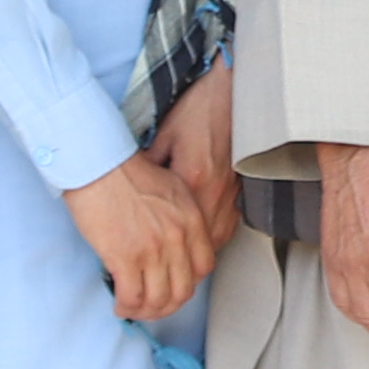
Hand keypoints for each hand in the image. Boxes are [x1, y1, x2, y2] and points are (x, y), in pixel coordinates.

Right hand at [66, 148, 217, 324]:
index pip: (203, 267)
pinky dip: (126, 308)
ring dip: (145, 312)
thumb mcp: (171, 189)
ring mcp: (153, 250)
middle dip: (167, 305)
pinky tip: (119, 305)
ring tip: (133, 309)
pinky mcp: (126, 258)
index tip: (173, 286)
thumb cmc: (127, 171)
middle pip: (183, 290)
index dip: (188, 283)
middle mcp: (177, 237)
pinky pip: (132, 297)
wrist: (99, 164)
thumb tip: (173, 243)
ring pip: (158, 300)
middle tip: (152, 306)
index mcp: (191, 220)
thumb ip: (180, 218)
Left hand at [147, 68, 245, 268]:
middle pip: (196, 244)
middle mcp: (214, 192)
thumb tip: (129, 190)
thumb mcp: (162, 137)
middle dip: (177, 264)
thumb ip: (147, 167)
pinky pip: (226, 228)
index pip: (174, 229)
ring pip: (215, 241)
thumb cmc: (195, 111)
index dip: (158, 249)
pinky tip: (198, 246)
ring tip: (176, 268)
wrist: (228, 93)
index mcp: (192, 179)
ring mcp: (231, 194)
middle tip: (158, 275)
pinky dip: (211, 242)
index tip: (143, 259)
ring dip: (195, 257)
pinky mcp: (239, 191)